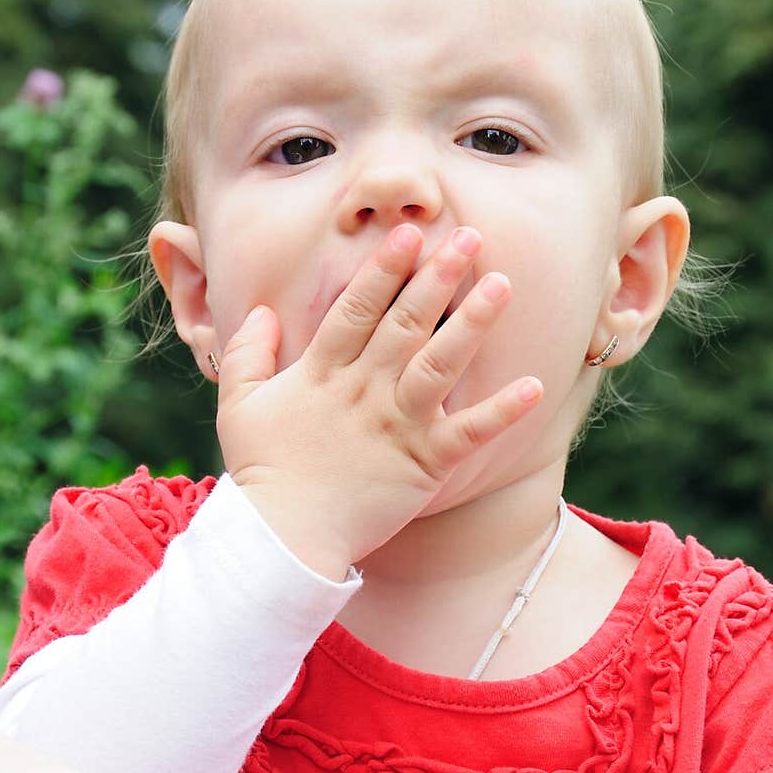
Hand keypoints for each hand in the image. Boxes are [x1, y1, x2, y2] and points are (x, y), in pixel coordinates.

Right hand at [215, 224, 542, 575]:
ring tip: (501, 284)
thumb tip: (261, 312)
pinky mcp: (424, 463)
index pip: (356, 308)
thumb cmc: (263, 472)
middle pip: (405, 323)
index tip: (409, 232)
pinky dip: (502, 411)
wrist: (283, 539)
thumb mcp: (238, 404)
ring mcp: (397, 424)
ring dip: (472, 322)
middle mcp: (364, 390)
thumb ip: (246, 352)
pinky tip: (534, 386)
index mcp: (322, 372)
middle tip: (468, 236)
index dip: (383, 269)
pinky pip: (469, 433)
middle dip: (437, 277)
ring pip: (440, 363)